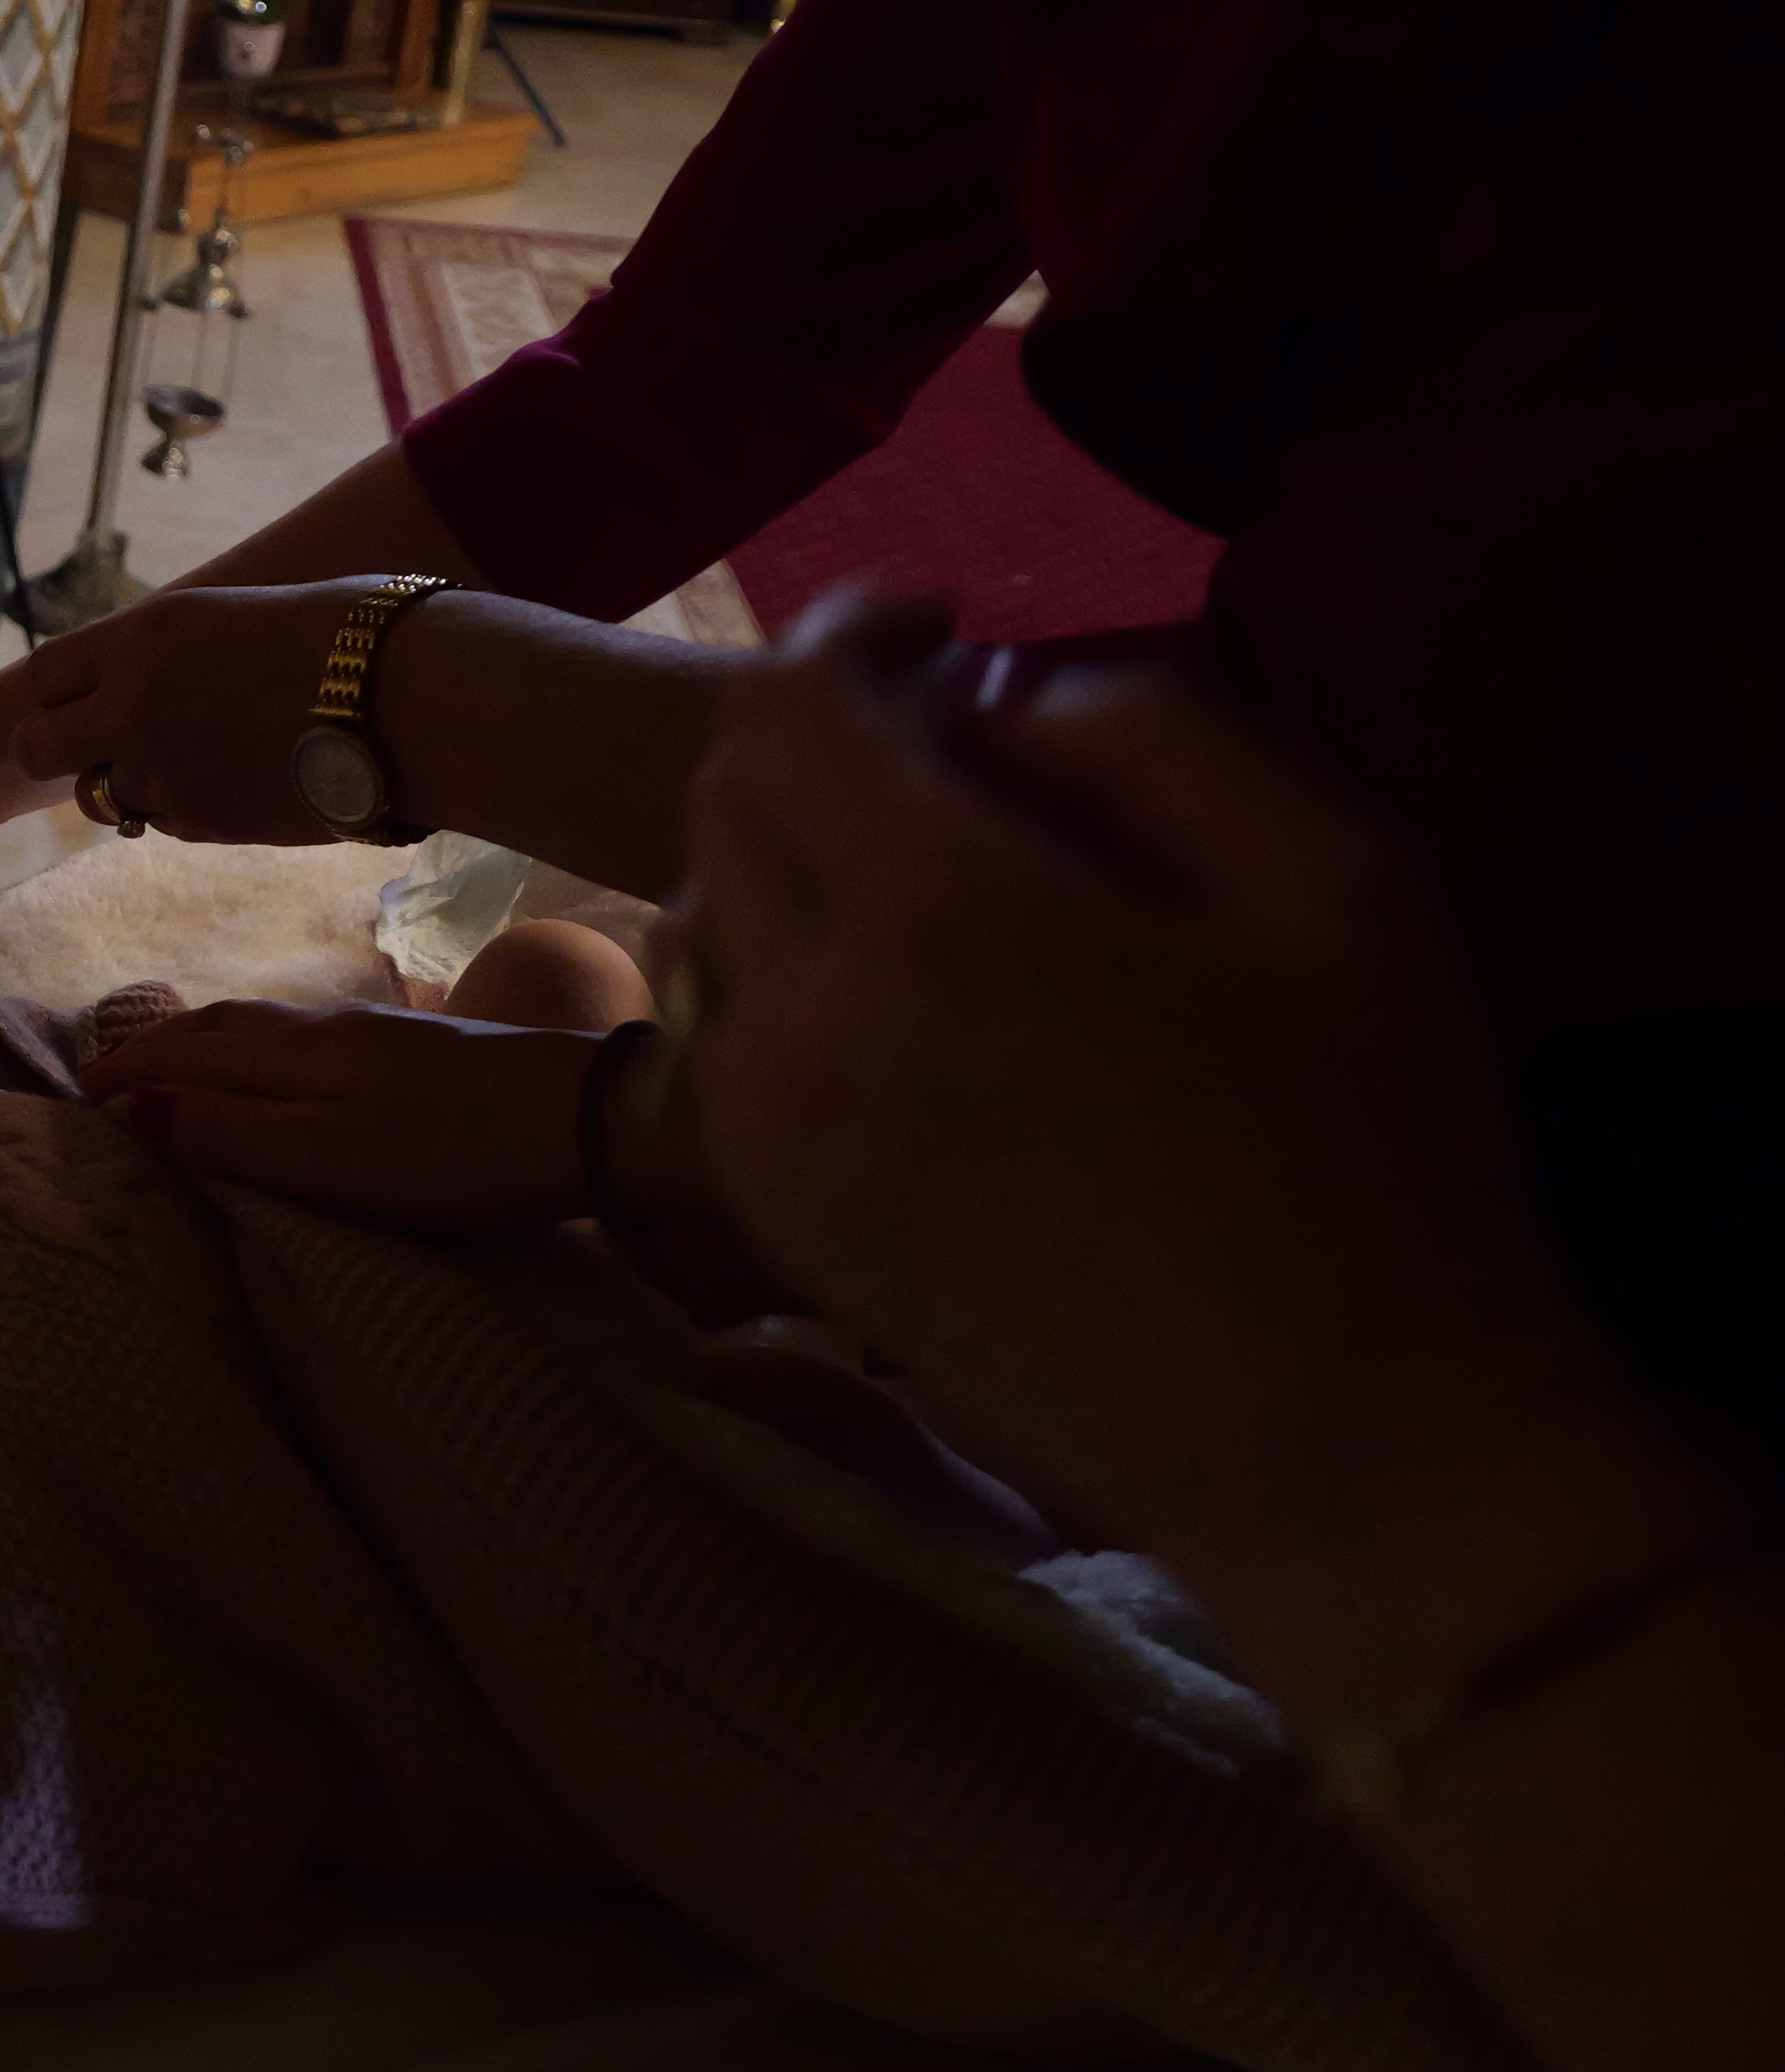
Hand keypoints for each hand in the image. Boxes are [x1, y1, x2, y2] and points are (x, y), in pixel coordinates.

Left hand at [8, 580, 396, 842]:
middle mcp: (133, 702)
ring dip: (128, 786)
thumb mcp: (245, 615)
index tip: (90, 696)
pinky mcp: (201, 822)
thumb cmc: (352, 636)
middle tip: (110, 747)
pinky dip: (182, 812)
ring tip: (193, 764)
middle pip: (38, 746)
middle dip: (62, 751)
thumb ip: (186, 647)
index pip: (47, 671)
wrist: (412, 702)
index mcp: (145, 635)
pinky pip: (160, 823)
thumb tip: (171, 663)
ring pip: (98, 797)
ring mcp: (162, 770)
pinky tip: (236, 785)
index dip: (64, 690)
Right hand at [78, 997, 607, 1229]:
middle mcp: (325, 1027)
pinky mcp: (420, 1049)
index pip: (186, 1051)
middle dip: (156, 1046)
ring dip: (206, 1043)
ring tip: (175, 1066)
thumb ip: (233, 1132)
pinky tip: (281, 1069)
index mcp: (295, 1052)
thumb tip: (138, 1108)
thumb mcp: (330, 1157)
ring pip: (265, 1027)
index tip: (77, 1095)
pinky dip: (260, 1050)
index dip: (127, 1070)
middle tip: (106, 1075)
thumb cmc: (451, 1152)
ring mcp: (377, 1033)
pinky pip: (306, 1038)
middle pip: (220, 1026)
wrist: (585, 1116)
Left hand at [672, 591, 1656, 1593]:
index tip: (941, 627)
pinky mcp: (779, 1226)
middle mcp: (806, 1018)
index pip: (784, 707)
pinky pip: (722, 1047)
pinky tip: (913, 1010)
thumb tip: (1008, 705)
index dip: (849, 633)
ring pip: (703, 926)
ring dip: (792, 865)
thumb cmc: (1368, 1152)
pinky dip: (783, 985)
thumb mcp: (1329, 881)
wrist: (1339, 1444)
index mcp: (937, 913)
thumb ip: (1149, 736)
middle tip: (953, 747)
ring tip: (935, 879)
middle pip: (724, 805)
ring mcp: (771, 1135)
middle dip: (819, 743)